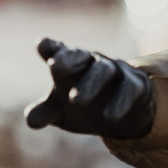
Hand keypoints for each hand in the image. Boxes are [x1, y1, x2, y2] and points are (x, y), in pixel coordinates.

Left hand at [24, 37, 154, 138]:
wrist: (125, 117)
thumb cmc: (86, 106)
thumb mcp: (61, 112)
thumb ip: (45, 113)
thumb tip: (31, 122)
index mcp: (70, 65)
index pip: (59, 51)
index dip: (51, 47)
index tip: (43, 45)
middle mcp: (92, 62)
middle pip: (80, 56)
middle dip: (69, 59)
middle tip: (55, 67)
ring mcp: (116, 71)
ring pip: (103, 71)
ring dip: (90, 83)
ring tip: (76, 101)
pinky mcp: (137, 85)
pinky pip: (129, 89)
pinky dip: (120, 101)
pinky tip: (110, 117)